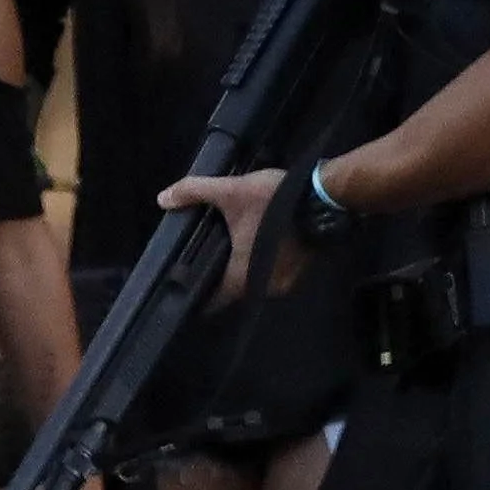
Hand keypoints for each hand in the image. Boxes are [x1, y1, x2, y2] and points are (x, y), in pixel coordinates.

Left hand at [163, 167, 288, 294]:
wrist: (326, 198)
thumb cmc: (275, 201)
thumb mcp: (231, 191)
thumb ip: (195, 192)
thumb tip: (163, 199)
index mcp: (241, 278)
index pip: (212, 299)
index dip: (197, 292)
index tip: (185, 281)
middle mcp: (262, 289)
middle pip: (233, 288)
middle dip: (221, 273)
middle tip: (208, 253)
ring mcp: (285, 283)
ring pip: (254, 279)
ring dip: (245, 267)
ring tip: (233, 246)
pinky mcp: (300, 272)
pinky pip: (272, 272)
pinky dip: (264, 261)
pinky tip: (259, 242)